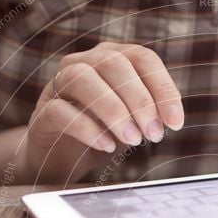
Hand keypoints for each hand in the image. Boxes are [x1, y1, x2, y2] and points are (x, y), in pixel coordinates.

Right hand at [20, 42, 183, 181]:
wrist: (60, 159)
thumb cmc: (101, 132)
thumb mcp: (132, 120)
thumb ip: (151, 112)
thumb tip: (172, 117)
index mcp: (111, 58)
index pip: (142, 58)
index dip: (162, 87)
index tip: (175, 123)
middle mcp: (83, 63)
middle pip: (113, 64)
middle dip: (139, 100)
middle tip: (154, 135)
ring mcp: (58, 86)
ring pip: (82, 79)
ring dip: (113, 110)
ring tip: (132, 140)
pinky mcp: (42, 113)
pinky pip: (60, 111)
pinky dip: (86, 128)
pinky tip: (106, 146)